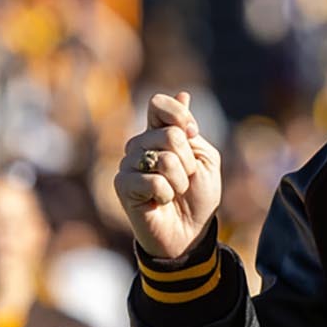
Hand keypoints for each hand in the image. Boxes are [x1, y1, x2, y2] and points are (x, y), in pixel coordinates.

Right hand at [113, 92, 222, 258]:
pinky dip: (167, 194)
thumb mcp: (205, 159)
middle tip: (185, 178)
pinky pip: (154, 181)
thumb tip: (182, 94)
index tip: (193, 134)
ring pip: (165, 159)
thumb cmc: (198, 195)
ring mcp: (128, 164)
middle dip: (189, 161)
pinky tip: (160, 202)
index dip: (180, 115)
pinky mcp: (122, 185)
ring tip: (173, 192)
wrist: (190, 231)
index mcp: (158, 133)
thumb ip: (190, 131)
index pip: (159, 104)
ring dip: (180, 181)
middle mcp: (139, 144)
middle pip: (170, 134)